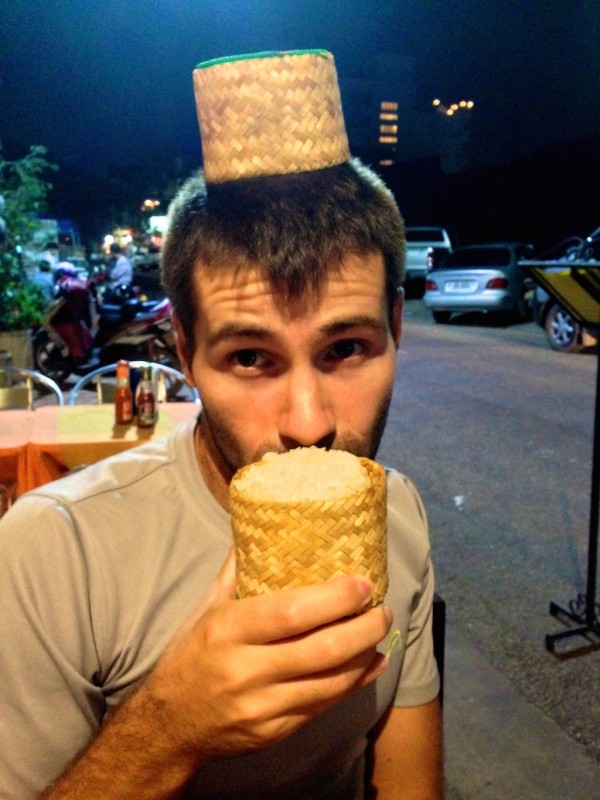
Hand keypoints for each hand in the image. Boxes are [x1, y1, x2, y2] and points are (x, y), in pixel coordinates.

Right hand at [144, 550, 392, 761]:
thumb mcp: (205, 609)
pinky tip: (373, 663)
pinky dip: (355, 683)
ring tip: (381, 629)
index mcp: (227, 630)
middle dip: (362, 628)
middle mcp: (246, 670)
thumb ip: (236, 570)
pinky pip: (325, 706)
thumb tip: (260, 525)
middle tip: (383, 607)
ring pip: (331, 683)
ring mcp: (262, 707)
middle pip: (320, 650)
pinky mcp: (276, 733)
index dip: (334, 599)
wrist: (169, 727)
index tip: (362, 584)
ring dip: (365, 655)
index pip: (289, 613)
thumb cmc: (189, 656)